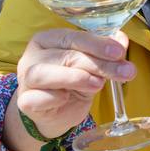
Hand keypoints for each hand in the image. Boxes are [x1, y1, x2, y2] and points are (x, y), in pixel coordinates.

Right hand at [14, 29, 134, 139]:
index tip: (120, 52)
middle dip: (98, 64)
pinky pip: (36, 98)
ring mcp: (25, 79)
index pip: (73, 37)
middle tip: (125, 71)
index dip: (97, 44)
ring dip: (75, 77)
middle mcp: (33, 55)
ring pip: (45, 73)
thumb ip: (107, 53)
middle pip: (66, 56)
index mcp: (49, 39)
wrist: (57, 113)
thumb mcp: (94, 66)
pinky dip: (53, 97)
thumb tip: (122, 40)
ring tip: (98, 84)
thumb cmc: (74, 83)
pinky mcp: (25, 101)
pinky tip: (66, 97)